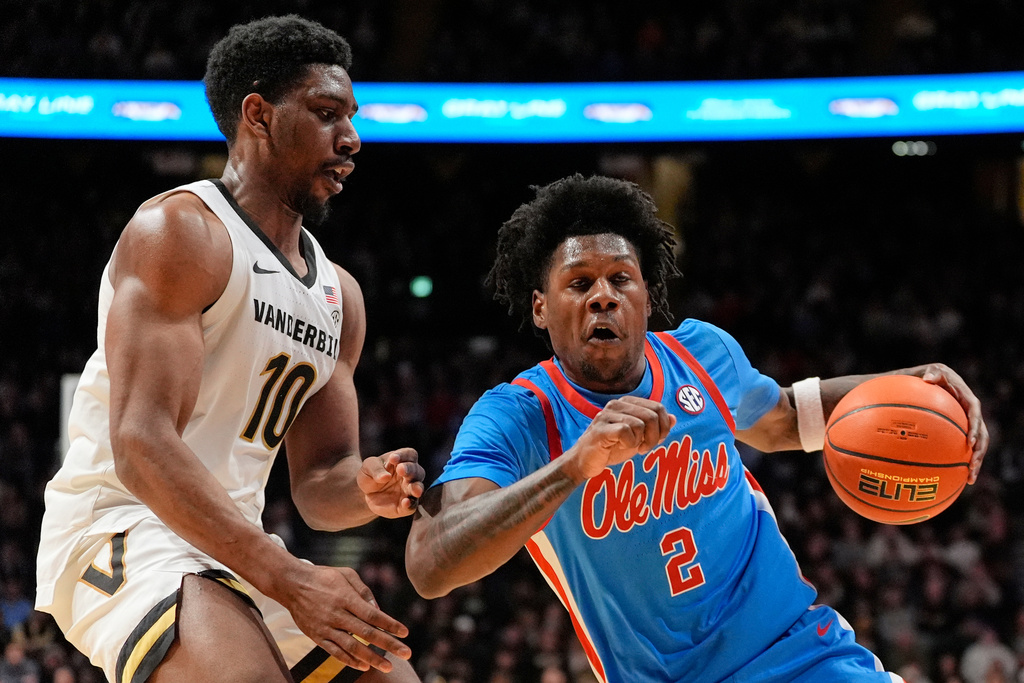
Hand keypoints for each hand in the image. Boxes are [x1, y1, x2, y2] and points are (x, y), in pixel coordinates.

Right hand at [284, 564, 410, 672]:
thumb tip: (378, 610)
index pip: (372, 614)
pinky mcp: (316, 636)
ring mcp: (326, 627)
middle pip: (366, 633)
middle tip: (406, 654)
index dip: (389, 624)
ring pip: (351, 647)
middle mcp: (337, 614)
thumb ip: (364, 591)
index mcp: (346, 598)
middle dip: (388, 644)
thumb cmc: (324, 577)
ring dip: (371, 658)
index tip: (405, 632)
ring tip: (388, 666)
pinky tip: (364, 666)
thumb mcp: (346, 574)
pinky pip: (334, 652)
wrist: (292, 584)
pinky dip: (349, 661)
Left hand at [358, 448, 424, 517]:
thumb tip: (385, 477)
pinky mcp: (405, 505)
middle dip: (410, 470)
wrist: (367, 494)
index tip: (392, 458)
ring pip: (418, 487)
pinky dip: (410, 505)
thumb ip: (376, 469)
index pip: (409, 454)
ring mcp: (409, 490)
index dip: (403, 455)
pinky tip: (406, 503)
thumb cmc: (371, 474)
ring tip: (416, 491)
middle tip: (401, 469)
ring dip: (417, 488)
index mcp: (403, 460)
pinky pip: (412, 505)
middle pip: (416, 470)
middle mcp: (410, 475)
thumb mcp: (368, 467)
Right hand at [567, 396, 675, 480]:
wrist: (586, 462)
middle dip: (655, 436)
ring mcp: (607, 414)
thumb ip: (655, 427)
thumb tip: (674, 418)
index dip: (663, 427)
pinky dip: (629, 443)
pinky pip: (626, 431)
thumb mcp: (638, 438)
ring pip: (640, 424)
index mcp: (627, 403)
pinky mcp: (600, 428)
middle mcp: (617, 404)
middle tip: (645, 448)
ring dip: (640, 442)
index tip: (655, 441)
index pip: (658, 408)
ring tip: (631, 447)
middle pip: (652, 415)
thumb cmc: (611, 448)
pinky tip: (621, 446)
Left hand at [918, 363, 988, 483]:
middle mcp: (970, 412)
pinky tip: (957, 478)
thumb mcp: (928, 371)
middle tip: (972, 466)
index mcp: (966, 398)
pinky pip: (963, 448)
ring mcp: (966, 423)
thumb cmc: (924, 376)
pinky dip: (962, 461)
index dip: (974, 427)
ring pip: (977, 445)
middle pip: (982, 434)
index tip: (969, 442)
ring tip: (970, 479)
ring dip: (976, 462)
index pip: (974, 413)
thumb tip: (928, 377)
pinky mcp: (959, 432)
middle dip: (980, 452)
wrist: (922, 382)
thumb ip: (932, 373)